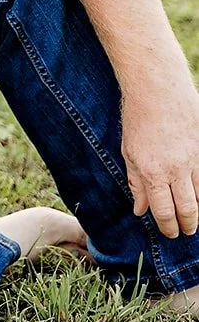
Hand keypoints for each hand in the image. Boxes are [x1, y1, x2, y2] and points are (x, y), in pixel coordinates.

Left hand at [122, 70, 198, 237]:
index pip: (164, 212)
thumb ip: (136, 183)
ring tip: (194, 216)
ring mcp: (193, 158)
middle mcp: (175, 169)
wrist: (158, 89)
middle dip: (187, 225)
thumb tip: (141, 210)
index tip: (170, 233)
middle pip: (187, 209)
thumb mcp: (129, 152)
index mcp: (152, 172)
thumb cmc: (138, 119)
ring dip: (198, 208)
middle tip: (186, 231)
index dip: (168, 227)